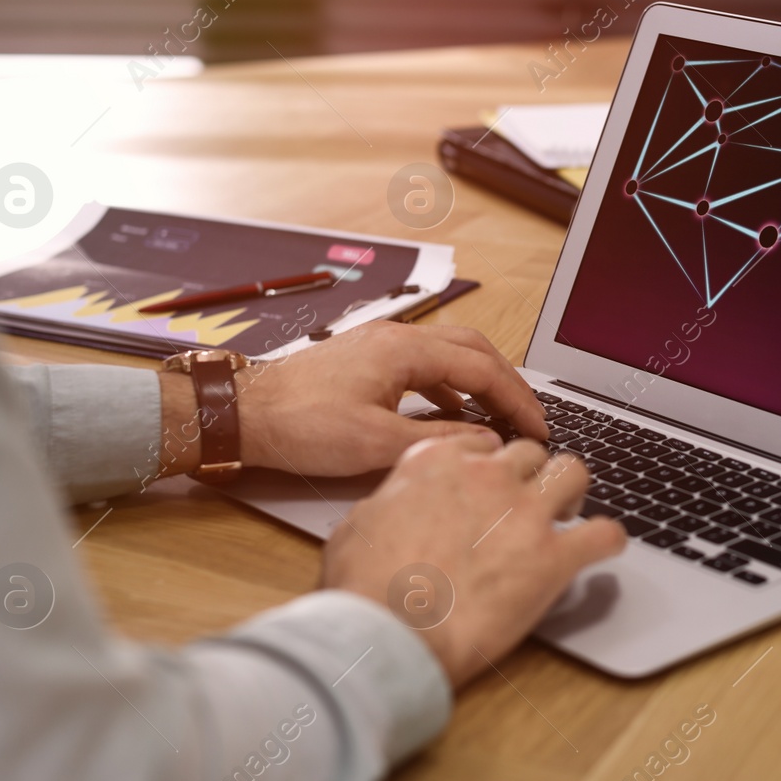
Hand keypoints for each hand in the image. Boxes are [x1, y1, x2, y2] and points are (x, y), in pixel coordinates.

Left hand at [235, 321, 548, 477]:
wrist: (243, 415)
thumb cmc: (300, 424)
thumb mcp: (376, 444)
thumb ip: (438, 443)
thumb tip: (485, 444)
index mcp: (405, 350)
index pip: (482, 369)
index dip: (516, 401)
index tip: (537, 428)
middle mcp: (396, 337)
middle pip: (474, 350)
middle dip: (508, 383)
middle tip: (530, 418)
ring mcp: (380, 345)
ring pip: (450, 353)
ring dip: (480, 382)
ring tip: (500, 416)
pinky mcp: (366, 360)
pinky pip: (425, 364)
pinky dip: (450, 385)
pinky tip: (452, 413)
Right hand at [322, 432, 625, 685]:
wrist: (386, 632)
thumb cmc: (364, 588)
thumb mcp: (359, 525)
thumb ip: (391, 502)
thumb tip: (400, 505)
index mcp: (438, 461)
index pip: (482, 445)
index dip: (489, 468)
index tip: (490, 485)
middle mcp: (486, 476)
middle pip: (529, 454)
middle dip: (531, 477)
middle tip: (528, 505)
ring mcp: (524, 513)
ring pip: (573, 472)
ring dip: (572, 492)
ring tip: (567, 516)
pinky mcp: (553, 558)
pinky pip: (604, 534)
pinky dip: (608, 540)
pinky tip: (603, 550)